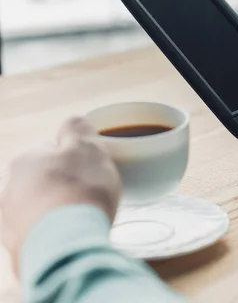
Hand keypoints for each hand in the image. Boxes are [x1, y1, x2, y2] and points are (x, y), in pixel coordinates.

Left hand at [1, 117, 120, 270]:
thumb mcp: (88, 148)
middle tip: (92, 194)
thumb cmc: (80, 191)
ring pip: (39, 208)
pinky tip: (73, 238)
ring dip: (58, 211)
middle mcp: (10, 187)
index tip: (93, 168)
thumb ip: (79, 129)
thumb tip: (73, 122)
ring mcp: (11, 220)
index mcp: (27, 159)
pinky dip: (55, 235)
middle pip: (43, 180)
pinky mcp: (18, 248)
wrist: (66, 247)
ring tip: (84, 220)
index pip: (51, 149)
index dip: (75, 157)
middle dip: (65, 185)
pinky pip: (41, 236)